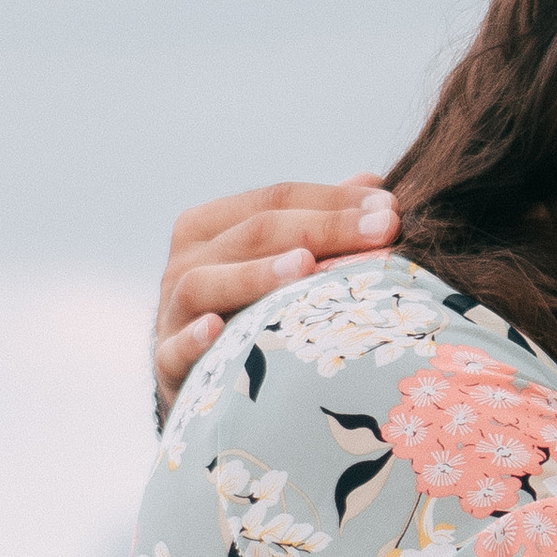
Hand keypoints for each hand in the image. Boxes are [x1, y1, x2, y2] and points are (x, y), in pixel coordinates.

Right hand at [154, 176, 399, 413]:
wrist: (200, 376)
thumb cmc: (250, 309)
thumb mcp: (279, 261)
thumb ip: (318, 221)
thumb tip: (371, 181)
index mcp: (210, 226)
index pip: (276, 199)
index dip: (334, 200)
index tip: (391, 209)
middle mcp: (185, 262)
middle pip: (252, 234)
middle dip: (322, 228)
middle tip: (382, 230)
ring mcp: (172, 312)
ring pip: (205, 283)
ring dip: (256, 275)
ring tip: (306, 266)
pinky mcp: (166, 364)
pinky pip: (174, 350)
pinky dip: (194, 338)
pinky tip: (217, 328)